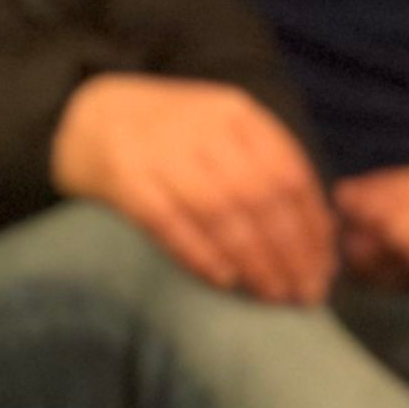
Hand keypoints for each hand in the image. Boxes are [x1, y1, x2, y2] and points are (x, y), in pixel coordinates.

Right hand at [51, 73, 337, 303]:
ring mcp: (158, 148)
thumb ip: (265, 170)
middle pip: (259, 198)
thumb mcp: (222, 131)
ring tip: (270, 296)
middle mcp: (198, 125)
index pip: (289, 174)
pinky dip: (201, 255)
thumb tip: (320, 239)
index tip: (324, 269)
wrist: (84, 112)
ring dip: (253, 263)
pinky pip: (171, 223)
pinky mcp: (123, 175)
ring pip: (220, 214)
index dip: (313, 228)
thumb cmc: (170, 134)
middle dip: (290, 254)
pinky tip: (222, 279)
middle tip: (303, 295)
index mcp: (233, 112)